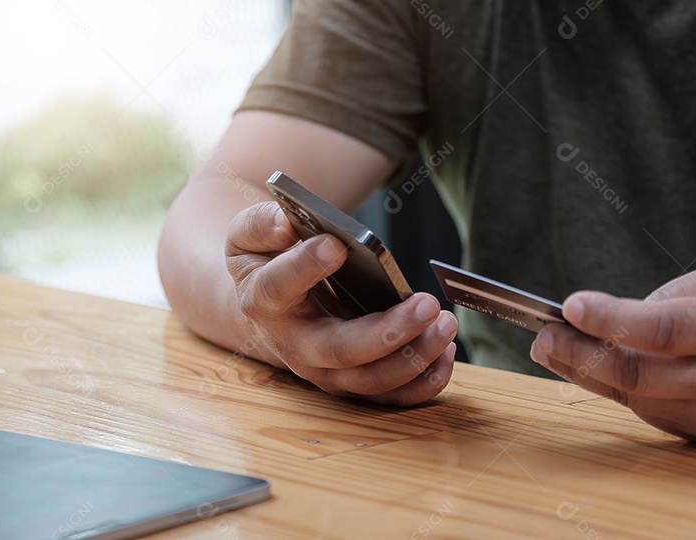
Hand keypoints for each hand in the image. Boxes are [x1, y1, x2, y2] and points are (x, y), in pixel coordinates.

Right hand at [225, 201, 458, 405]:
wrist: (270, 309)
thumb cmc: (266, 265)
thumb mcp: (248, 236)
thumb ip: (260, 224)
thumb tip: (285, 224)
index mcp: (264, 300)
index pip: (280, 287)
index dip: (306, 267)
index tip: (337, 245)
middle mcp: (295, 345)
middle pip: (340, 350)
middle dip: (387, 332)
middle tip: (426, 304)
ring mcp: (326, 370)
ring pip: (371, 379)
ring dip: (415, 357)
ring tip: (446, 322)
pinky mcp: (354, 381)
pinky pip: (391, 395)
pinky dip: (424, 380)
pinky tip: (447, 350)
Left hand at [530, 263, 695, 442]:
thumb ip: (675, 295)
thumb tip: (617, 316)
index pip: (665, 328)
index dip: (611, 318)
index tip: (569, 306)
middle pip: (639, 374)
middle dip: (579, 354)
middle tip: (542, 335)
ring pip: (637, 398)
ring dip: (587, 373)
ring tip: (554, 346)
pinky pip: (651, 412)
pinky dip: (619, 389)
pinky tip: (595, 367)